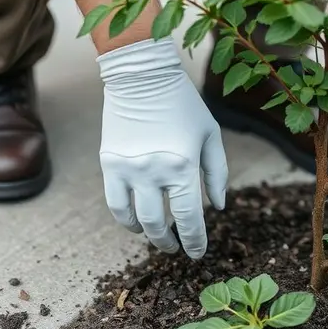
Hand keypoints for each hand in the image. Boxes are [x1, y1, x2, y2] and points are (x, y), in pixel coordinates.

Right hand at [98, 38, 227, 258]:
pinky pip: (115, 202)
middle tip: (176, 246)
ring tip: (158, 235)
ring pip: (134, 219)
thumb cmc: (183, 104)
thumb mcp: (210, 135)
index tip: (197, 253)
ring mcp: (128, 169)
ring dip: (147, 234)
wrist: (141, 75)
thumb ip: (217, 173)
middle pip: (159, 224)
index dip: (195, 241)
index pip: (190, 218)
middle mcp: (153, 172)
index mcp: (183, 166)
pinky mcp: (110, 163)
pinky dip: (126, 218)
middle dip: (170, 241)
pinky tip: (137, 220)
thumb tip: (218, 207)